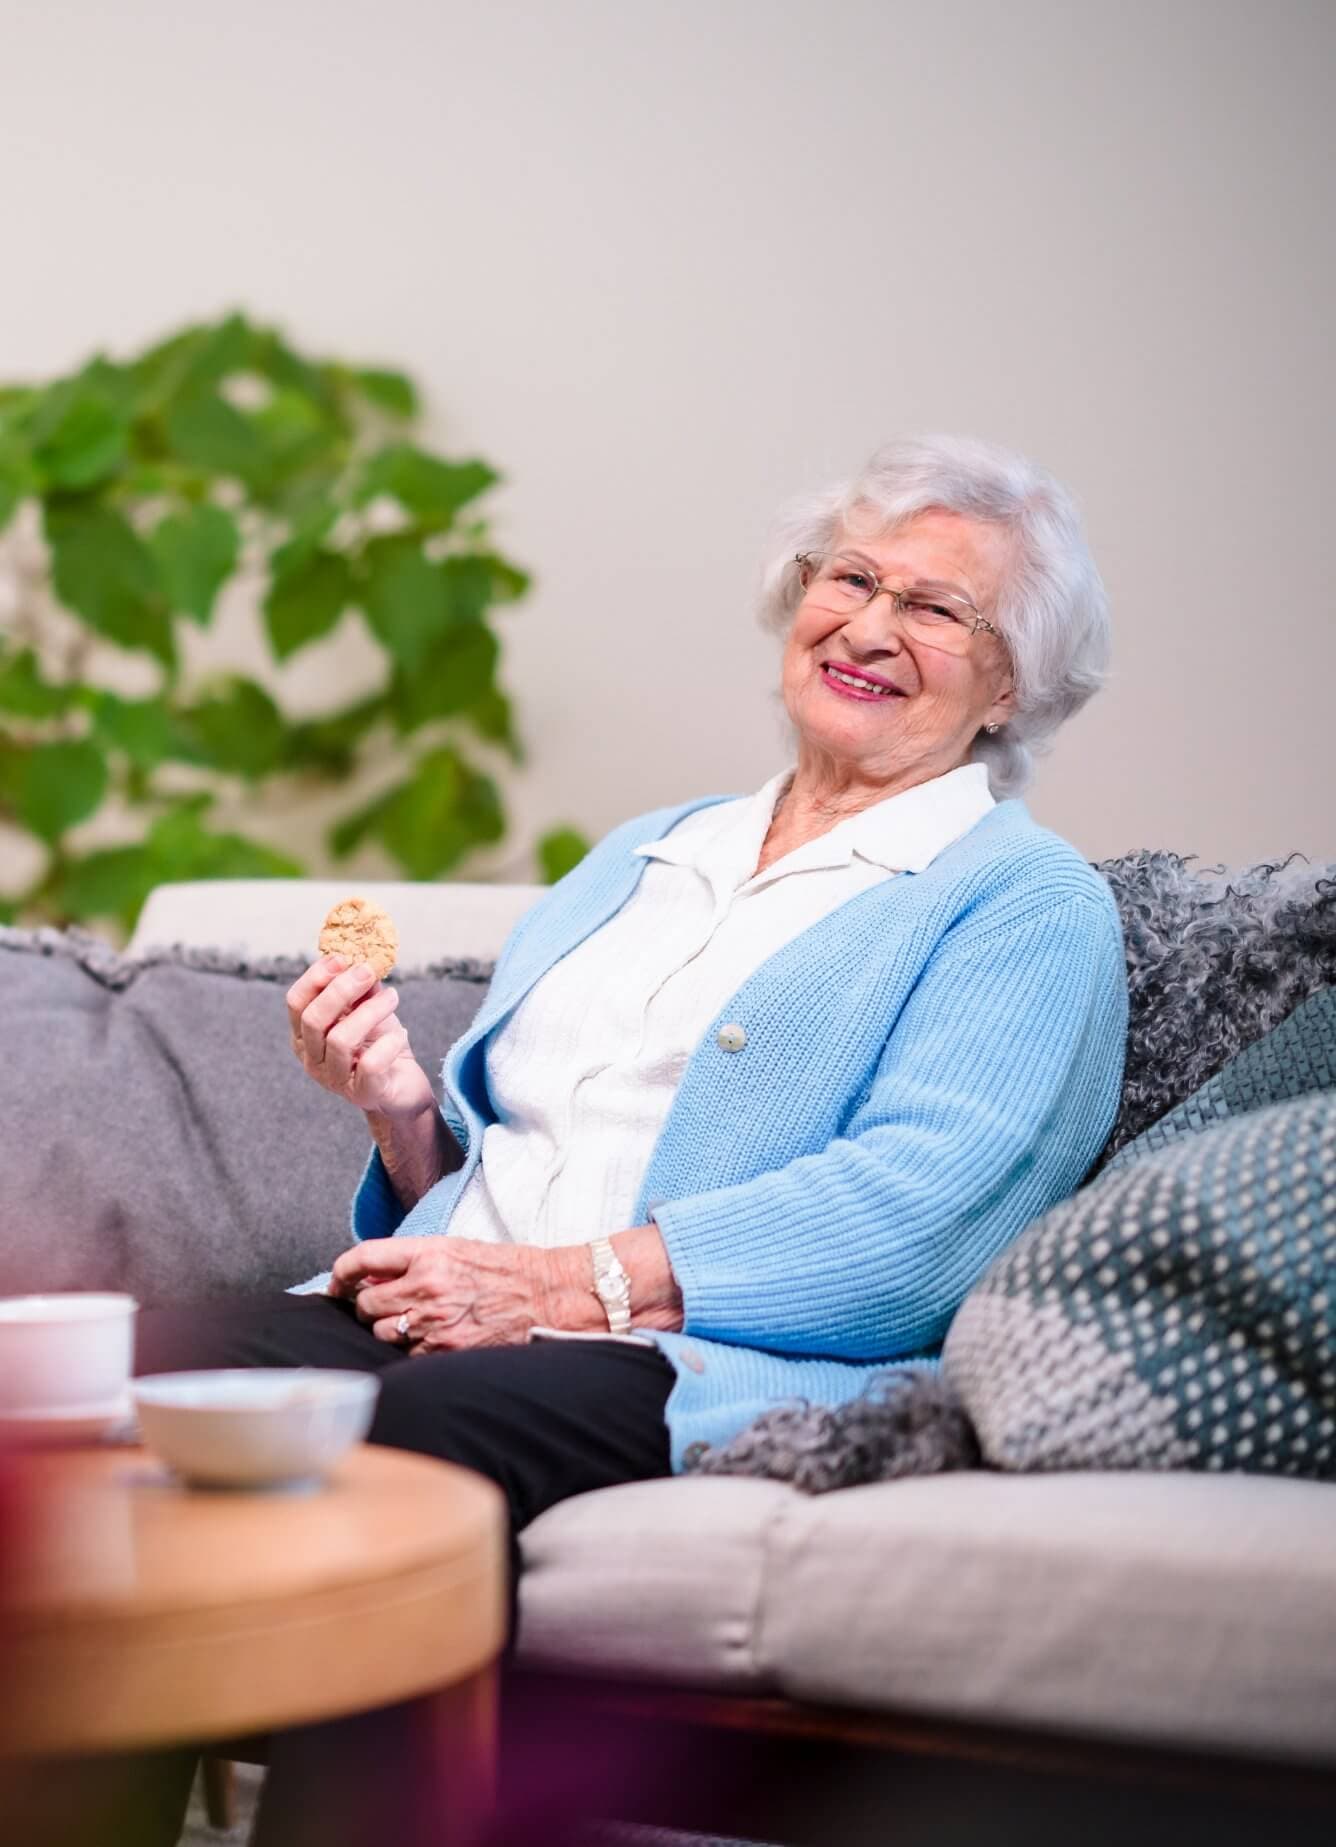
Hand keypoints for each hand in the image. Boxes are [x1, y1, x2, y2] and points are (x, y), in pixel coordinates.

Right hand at [286, 954, 434, 1119]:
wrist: (403, 1085)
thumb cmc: (379, 1044)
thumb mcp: (367, 1010)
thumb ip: (359, 988)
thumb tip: (360, 957)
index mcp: (305, 1036)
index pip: (295, 1003)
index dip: (315, 977)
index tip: (342, 957)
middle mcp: (312, 1059)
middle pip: (313, 1019)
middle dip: (341, 989)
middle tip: (368, 971)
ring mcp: (334, 1080)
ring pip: (340, 1039)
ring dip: (371, 1011)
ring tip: (393, 998)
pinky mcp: (362, 1093)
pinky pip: (370, 1065)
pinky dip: (388, 1044)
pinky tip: (401, 1034)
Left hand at [328, 1236, 559, 1351]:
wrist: (546, 1295)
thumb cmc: (504, 1269)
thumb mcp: (456, 1249)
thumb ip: (412, 1260)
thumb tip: (370, 1276)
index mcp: (428, 1253)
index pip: (362, 1258)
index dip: (341, 1272)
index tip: (337, 1283)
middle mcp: (426, 1286)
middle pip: (365, 1303)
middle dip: (368, 1306)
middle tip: (382, 1305)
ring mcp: (435, 1322)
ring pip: (381, 1333)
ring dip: (388, 1329)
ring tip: (412, 1322)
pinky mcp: (446, 1350)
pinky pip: (407, 1354)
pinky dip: (412, 1349)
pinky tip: (431, 1338)